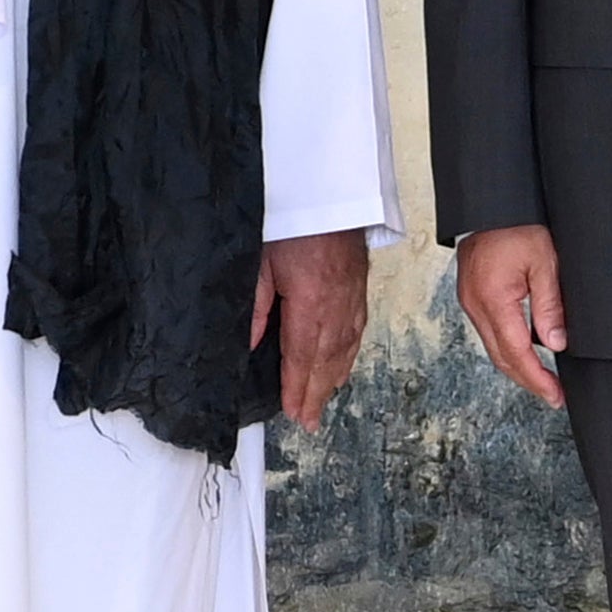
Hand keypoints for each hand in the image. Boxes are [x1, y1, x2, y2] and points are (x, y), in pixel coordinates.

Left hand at [251, 230, 372, 433]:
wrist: (327, 189)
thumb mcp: (261, 261)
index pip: (302, 356)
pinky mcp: (360, 287)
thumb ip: (256, 307)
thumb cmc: (293, 219)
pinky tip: (342, 366)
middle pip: (327, 360)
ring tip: (322, 402)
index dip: (298, 389)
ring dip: (333, 379)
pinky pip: (357, 330)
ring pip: (345, 348)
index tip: (294, 413)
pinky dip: (349, 354)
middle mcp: (337, 305)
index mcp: (310, 301)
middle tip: (308, 422)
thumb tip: (251, 344)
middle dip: (316, 394)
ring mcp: (352, 297)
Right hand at [457, 224, 568, 408]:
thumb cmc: (519, 224)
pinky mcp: (471, 294)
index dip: (536, 378)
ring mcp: (469, 300)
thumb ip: (549, 305)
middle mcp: (475, 303)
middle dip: (527, 380)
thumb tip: (556, 343)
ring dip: (517, 365)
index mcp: (492, 297)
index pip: (515, 352)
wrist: (492, 201)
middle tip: (552, 395)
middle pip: (500, 357)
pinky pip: (489, 330)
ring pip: (493, 346)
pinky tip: (525, 349)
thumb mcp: (545, 262)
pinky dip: (507, 345)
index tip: (554, 395)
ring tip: (542, 378)